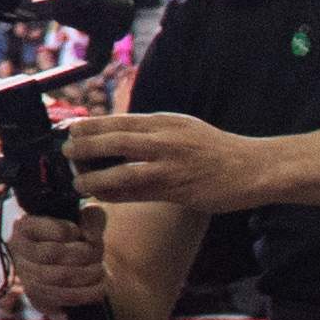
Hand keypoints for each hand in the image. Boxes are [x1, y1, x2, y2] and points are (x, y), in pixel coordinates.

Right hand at [5, 209, 113, 319]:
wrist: (70, 268)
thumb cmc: (75, 239)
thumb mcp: (85, 220)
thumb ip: (91, 219)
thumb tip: (90, 236)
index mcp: (25, 226)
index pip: (43, 228)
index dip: (68, 231)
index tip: (79, 232)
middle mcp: (18, 251)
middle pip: (53, 252)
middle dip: (82, 254)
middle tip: (96, 254)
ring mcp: (25, 275)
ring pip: (60, 277)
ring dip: (87, 274)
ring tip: (100, 270)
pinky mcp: (37, 297)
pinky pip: (63, 297)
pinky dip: (87, 292)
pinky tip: (99, 287)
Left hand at [62, 109, 267, 209]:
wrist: (254, 167)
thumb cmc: (215, 148)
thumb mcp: (182, 127)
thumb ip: (152, 130)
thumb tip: (116, 134)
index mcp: (164, 122)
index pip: (118, 120)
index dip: (89, 125)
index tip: (68, 129)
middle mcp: (165, 140)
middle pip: (115, 140)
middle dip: (85, 147)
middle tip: (65, 153)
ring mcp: (172, 166)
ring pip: (124, 170)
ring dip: (96, 177)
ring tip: (77, 182)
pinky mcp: (179, 190)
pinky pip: (140, 194)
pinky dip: (117, 196)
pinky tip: (102, 199)